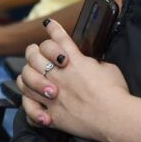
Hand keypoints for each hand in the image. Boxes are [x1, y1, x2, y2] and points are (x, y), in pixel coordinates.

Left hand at [17, 19, 129, 141]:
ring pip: (25, 80)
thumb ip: (92, 63)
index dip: (53, 28)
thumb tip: (88, 63)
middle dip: (33, 50)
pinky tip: (33, 102)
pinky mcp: (51, 115)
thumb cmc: (115, 91)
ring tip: (30, 75)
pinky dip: (29, 105)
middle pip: (33, 55)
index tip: (49, 24)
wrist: (114, 117)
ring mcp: (52, 95)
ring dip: (26, 75)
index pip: (59, 38)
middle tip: (35, 51)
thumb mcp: (107, 67)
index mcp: (74, 61)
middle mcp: (59, 75)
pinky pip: (29, 108)